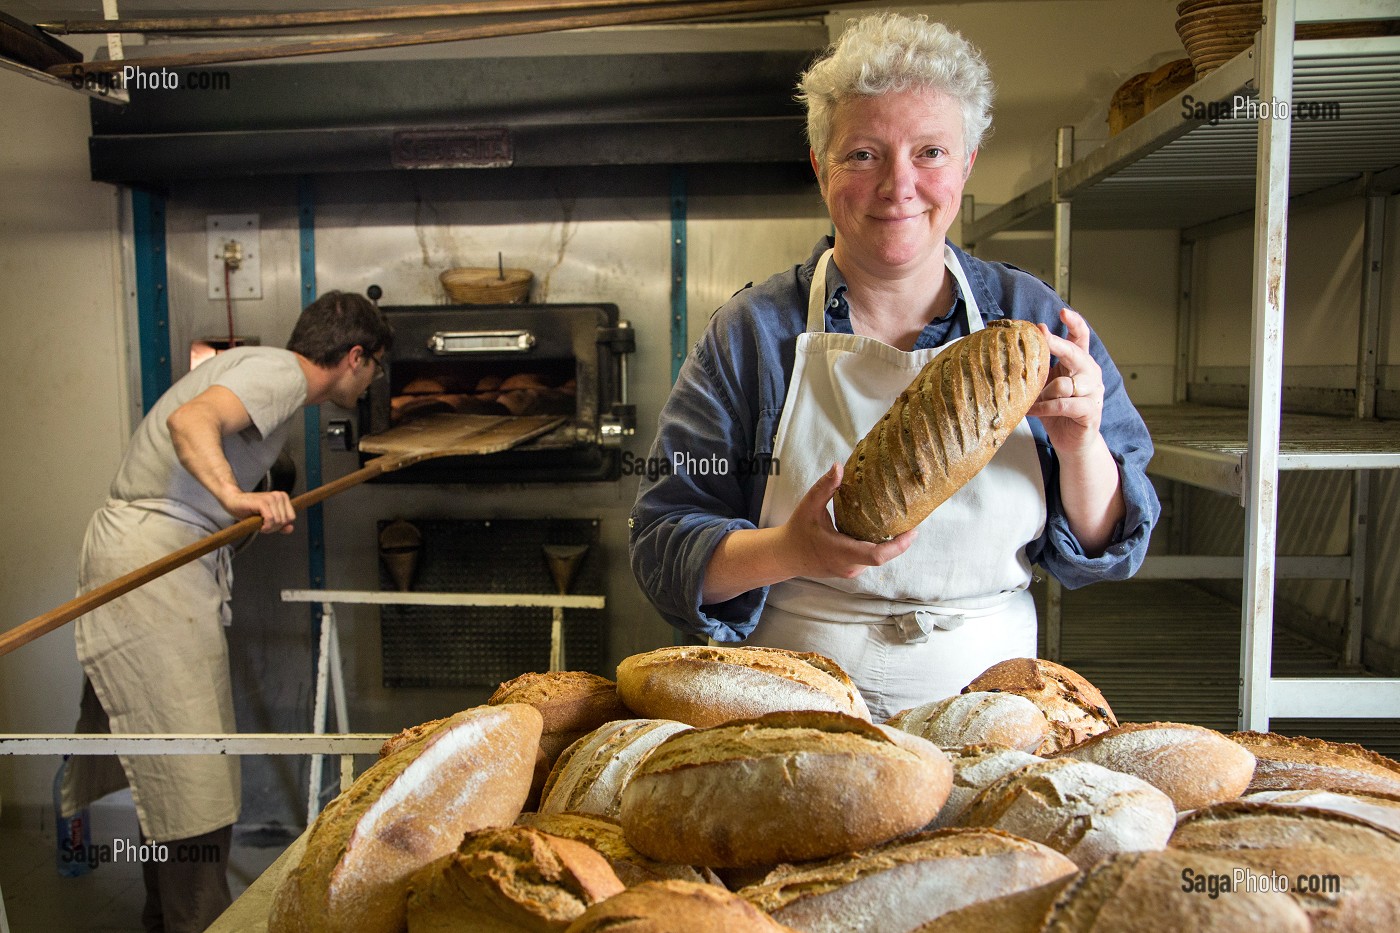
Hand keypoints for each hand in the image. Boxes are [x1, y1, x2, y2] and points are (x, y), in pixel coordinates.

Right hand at [222, 490, 295, 533]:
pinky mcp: (262, 502)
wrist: (233, 501)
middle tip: (262, 524)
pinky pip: (270, 519)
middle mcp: (279, 496)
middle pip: (284, 521)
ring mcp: (271, 498)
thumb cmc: (249, 510)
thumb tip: (291, 528)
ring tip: (258, 523)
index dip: (280, 525)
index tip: (269, 523)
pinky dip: (265, 526)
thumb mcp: (268, 519)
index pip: (291, 518)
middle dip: (273, 527)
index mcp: (283, 497)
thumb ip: (281, 525)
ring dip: (268, 527)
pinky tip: (258, 525)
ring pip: (278, 521)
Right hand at [776, 463, 915, 579]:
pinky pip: (870, 559)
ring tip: (901, 522)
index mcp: (841, 551)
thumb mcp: (809, 506)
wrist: (786, 555)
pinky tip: (883, 529)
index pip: (877, 555)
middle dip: (899, 540)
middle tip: (913, 519)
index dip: (899, 546)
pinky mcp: (850, 570)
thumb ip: (825, 487)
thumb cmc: (798, 530)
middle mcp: (849, 565)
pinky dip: (879, 545)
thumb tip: (839, 467)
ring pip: (877, 558)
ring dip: (889, 543)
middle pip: (883, 556)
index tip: (913, 531)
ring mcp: (850, 570)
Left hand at [1028, 307, 1103, 456]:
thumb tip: (1020, 347)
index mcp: (1080, 362)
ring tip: (1031, 399)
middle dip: (1057, 345)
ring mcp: (1093, 392)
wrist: (1072, 442)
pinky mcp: (1090, 411)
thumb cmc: (1057, 411)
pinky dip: (1045, 407)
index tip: (1063, 312)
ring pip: (1066, 383)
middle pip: (1075, 353)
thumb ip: (1040, 367)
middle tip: (1042, 337)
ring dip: (1044, 392)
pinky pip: (1064, 404)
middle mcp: (1090, 374)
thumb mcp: (1045, 384)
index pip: (1081, 337)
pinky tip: (1032, 410)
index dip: (1074, 323)